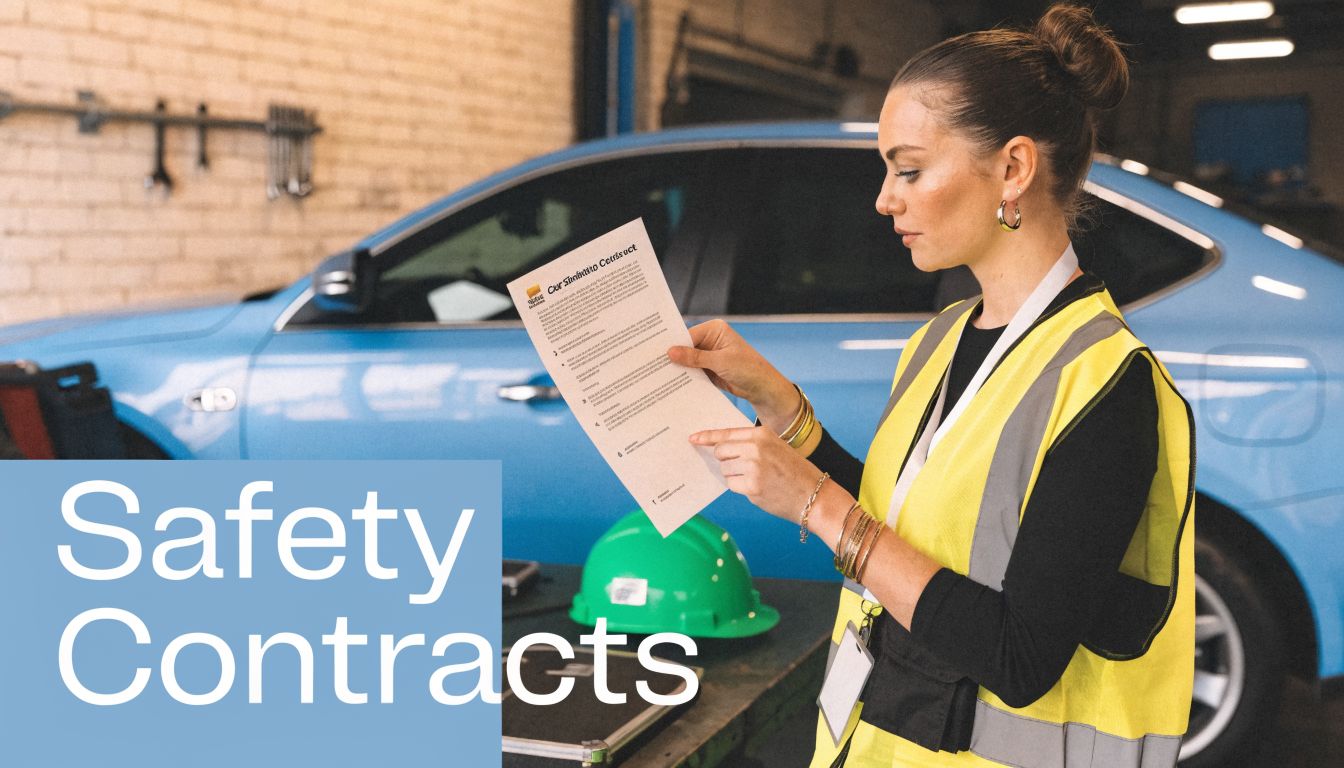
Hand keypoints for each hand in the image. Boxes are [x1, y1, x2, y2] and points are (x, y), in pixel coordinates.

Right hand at [668, 319, 798, 429]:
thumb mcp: (720, 362)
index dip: (673, 345)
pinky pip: (692, 371)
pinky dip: (685, 377)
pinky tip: (672, 383)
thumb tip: (671, 352)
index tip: (655, 353)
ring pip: (687, 361)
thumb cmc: (748, 368)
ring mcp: (709, 355)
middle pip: (685, 347)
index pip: (687, 335)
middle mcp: (710, 339)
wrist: (762, 388)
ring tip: (658, 376)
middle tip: (653, 365)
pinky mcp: (709, 368)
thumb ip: (695, 357)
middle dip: (674, 357)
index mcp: (714, 329)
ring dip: (678, 369)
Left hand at [690, 425, 824, 521]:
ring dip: (734, 476)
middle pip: (721, 451)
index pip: (726, 433)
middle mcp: (756, 447)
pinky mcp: (751, 486)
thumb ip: (750, 444)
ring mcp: (753, 467)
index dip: (707, 436)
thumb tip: (720, 449)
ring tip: (757, 479)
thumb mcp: (775, 447)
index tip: (694, 438)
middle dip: (725, 460)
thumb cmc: (794, 472)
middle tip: (741, 468)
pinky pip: (732, 484)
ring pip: (725, 470)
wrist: (814, 495)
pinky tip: (758, 488)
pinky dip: (741, 488)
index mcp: (762, 434)